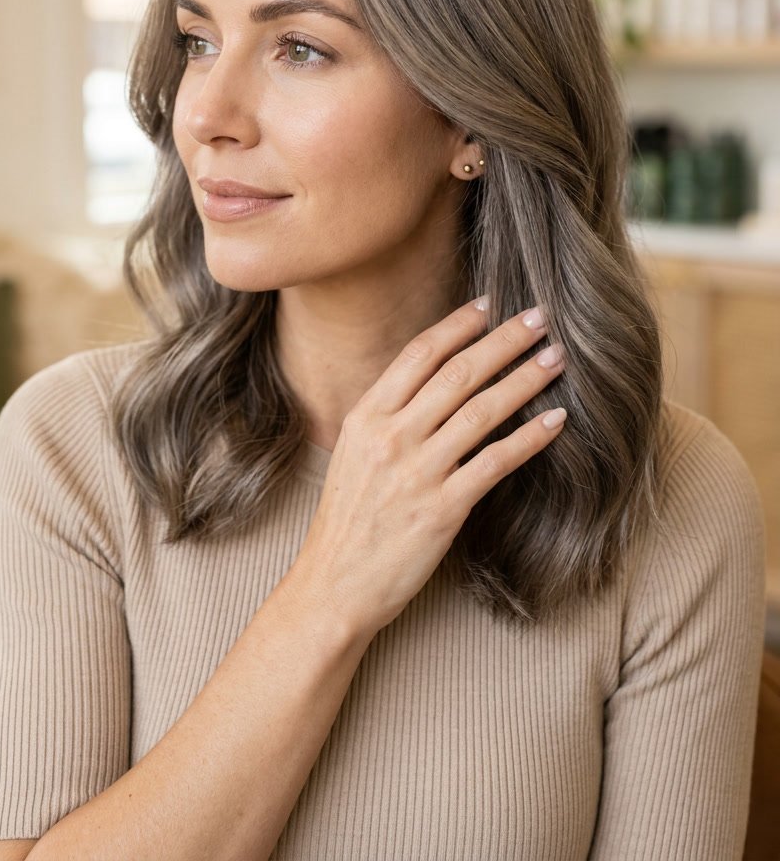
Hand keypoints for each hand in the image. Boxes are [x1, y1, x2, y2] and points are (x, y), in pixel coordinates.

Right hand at [295, 298, 565, 637]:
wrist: (333, 586)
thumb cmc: (348, 520)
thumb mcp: (355, 453)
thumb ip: (389, 415)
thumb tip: (436, 379)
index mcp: (366, 416)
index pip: (419, 354)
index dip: (458, 324)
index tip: (489, 304)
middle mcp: (391, 436)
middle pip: (458, 372)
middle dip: (504, 340)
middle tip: (540, 316)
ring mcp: (416, 472)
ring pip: (482, 410)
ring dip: (525, 379)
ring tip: (555, 358)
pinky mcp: (442, 509)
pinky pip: (496, 462)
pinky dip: (530, 437)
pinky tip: (556, 420)